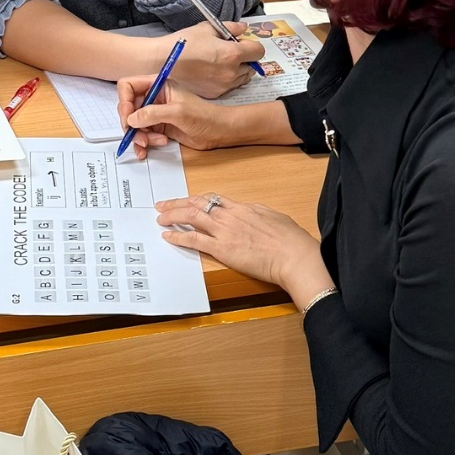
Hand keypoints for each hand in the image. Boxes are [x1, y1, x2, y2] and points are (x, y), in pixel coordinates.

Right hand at [117, 77, 245, 152]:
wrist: (219, 132)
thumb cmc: (205, 117)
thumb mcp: (178, 112)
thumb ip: (153, 113)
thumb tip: (131, 119)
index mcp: (158, 85)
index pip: (128, 86)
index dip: (124, 101)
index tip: (128, 117)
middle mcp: (154, 98)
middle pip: (128, 108)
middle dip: (130, 124)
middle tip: (138, 136)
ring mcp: (156, 113)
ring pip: (134, 124)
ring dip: (138, 136)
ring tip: (149, 143)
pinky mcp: (159, 127)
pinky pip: (142, 135)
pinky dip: (143, 143)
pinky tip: (149, 149)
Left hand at [155, 192, 332, 304]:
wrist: (293, 256)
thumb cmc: (290, 240)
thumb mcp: (274, 218)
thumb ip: (258, 214)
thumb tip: (252, 214)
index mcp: (243, 208)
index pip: (213, 199)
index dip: (197, 199)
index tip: (187, 200)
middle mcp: (230, 216)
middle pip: (197, 204)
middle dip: (177, 203)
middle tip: (163, 204)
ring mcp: (225, 231)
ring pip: (191, 217)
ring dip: (173, 216)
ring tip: (160, 217)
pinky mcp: (222, 249)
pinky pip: (194, 240)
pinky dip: (178, 236)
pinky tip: (167, 235)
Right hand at [163, 21, 264, 97]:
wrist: (163, 62)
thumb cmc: (183, 43)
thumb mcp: (207, 28)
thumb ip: (230, 28)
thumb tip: (243, 28)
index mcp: (232, 53)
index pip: (258, 51)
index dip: (252, 45)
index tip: (242, 43)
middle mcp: (231, 72)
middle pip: (252, 66)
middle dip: (246, 58)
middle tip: (231, 52)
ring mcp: (223, 85)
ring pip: (242, 78)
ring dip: (238, 70)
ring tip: (221, 62)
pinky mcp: (215, 94)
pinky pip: (230, 86)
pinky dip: (227, 79)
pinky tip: (213, 72)